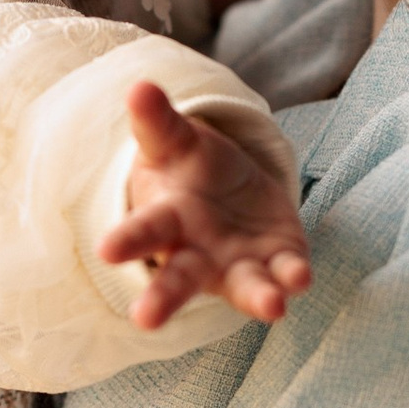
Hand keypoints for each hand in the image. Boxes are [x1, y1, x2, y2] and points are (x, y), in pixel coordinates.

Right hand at [101, 79, 312, 330]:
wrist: (230, 192)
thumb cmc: (189, 170)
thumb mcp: (174, 142)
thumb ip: (158, 122)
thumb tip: (139, 87)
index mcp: (166, 220)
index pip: (143, 230)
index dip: (126, 241)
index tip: (106, 252)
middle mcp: (197, 254)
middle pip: (179, 277)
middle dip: (164, 297)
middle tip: (145, 320)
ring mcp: (239, 264)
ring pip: (244, 286)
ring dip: (259, 297)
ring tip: (274, 306)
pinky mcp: (279, 261)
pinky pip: (285, 273)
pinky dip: (294, 276)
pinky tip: (302, 278)